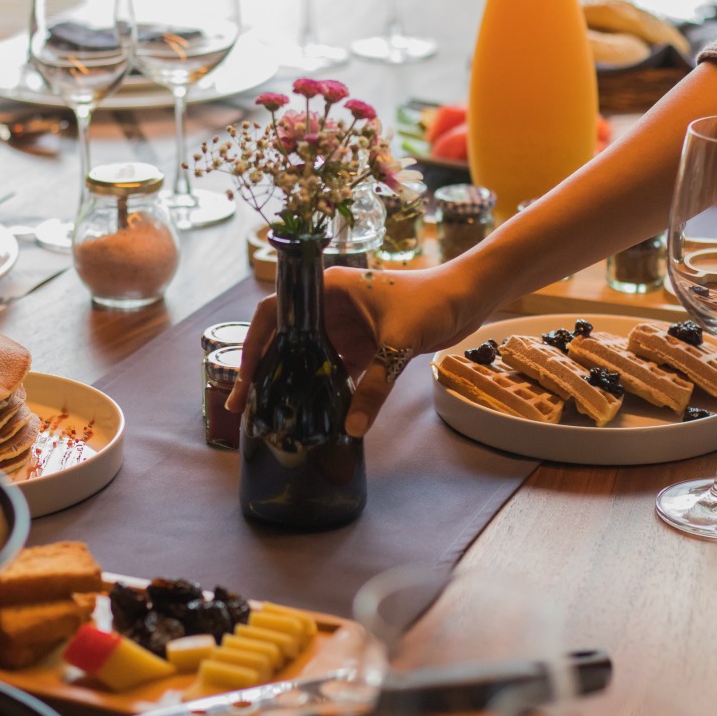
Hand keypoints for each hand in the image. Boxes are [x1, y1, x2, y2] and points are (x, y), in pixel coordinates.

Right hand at [228, 265, 487, 436]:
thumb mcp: (398, 342)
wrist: (470, 296)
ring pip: (310, 357)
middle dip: (267, 370)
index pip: (274, 312)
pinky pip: (337, 369)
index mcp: (328, 288)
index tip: (246, 377)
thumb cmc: (433, 300)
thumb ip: (375, 385)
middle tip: (246, 405)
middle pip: (287, 339)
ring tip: (275, 414)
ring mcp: (347, 326)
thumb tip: (352, 428)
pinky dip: (327, 390)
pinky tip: (317, 415)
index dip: (254, 343)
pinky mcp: (365, 344)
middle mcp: (331, 306)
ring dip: (296, 382)